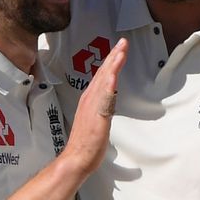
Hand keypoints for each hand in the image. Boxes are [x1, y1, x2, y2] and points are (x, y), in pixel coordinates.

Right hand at [62, 37, 127, 175]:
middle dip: (114, 56)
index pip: (102, 75)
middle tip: (123, 43)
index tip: (119, 49)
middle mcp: (90, 98)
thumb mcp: (95, 119)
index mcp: (90, 98)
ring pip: (104, 80)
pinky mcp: (97, 115)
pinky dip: (108, 84)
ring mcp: (93, 106)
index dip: (111, 61)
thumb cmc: (85, 142)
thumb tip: (107, 101)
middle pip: (103, 72)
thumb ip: (101, 107)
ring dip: (113, 64)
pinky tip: (114, 74)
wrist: (76, 158)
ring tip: (120, 51)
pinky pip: (104, 97)